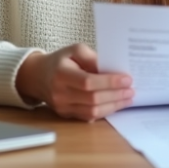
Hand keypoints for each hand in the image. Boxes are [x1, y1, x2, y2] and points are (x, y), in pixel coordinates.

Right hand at [16, 44, 133, 120]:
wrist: (37, 76)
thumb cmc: (60, 61)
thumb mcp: (74, 50)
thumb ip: (92, 58)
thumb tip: (111, 70)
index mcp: (61, 74)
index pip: (88, 82)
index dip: (109, 82)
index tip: (127, 79)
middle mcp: (60, 93)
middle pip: (93, 99)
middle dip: (115, 95)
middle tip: (131, 90)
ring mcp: (62, 107)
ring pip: (92, 111)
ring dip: (113, 106)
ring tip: (127, 98)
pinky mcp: (66, 114)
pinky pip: (88, 116)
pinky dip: (104, 111)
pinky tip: (115, 104)